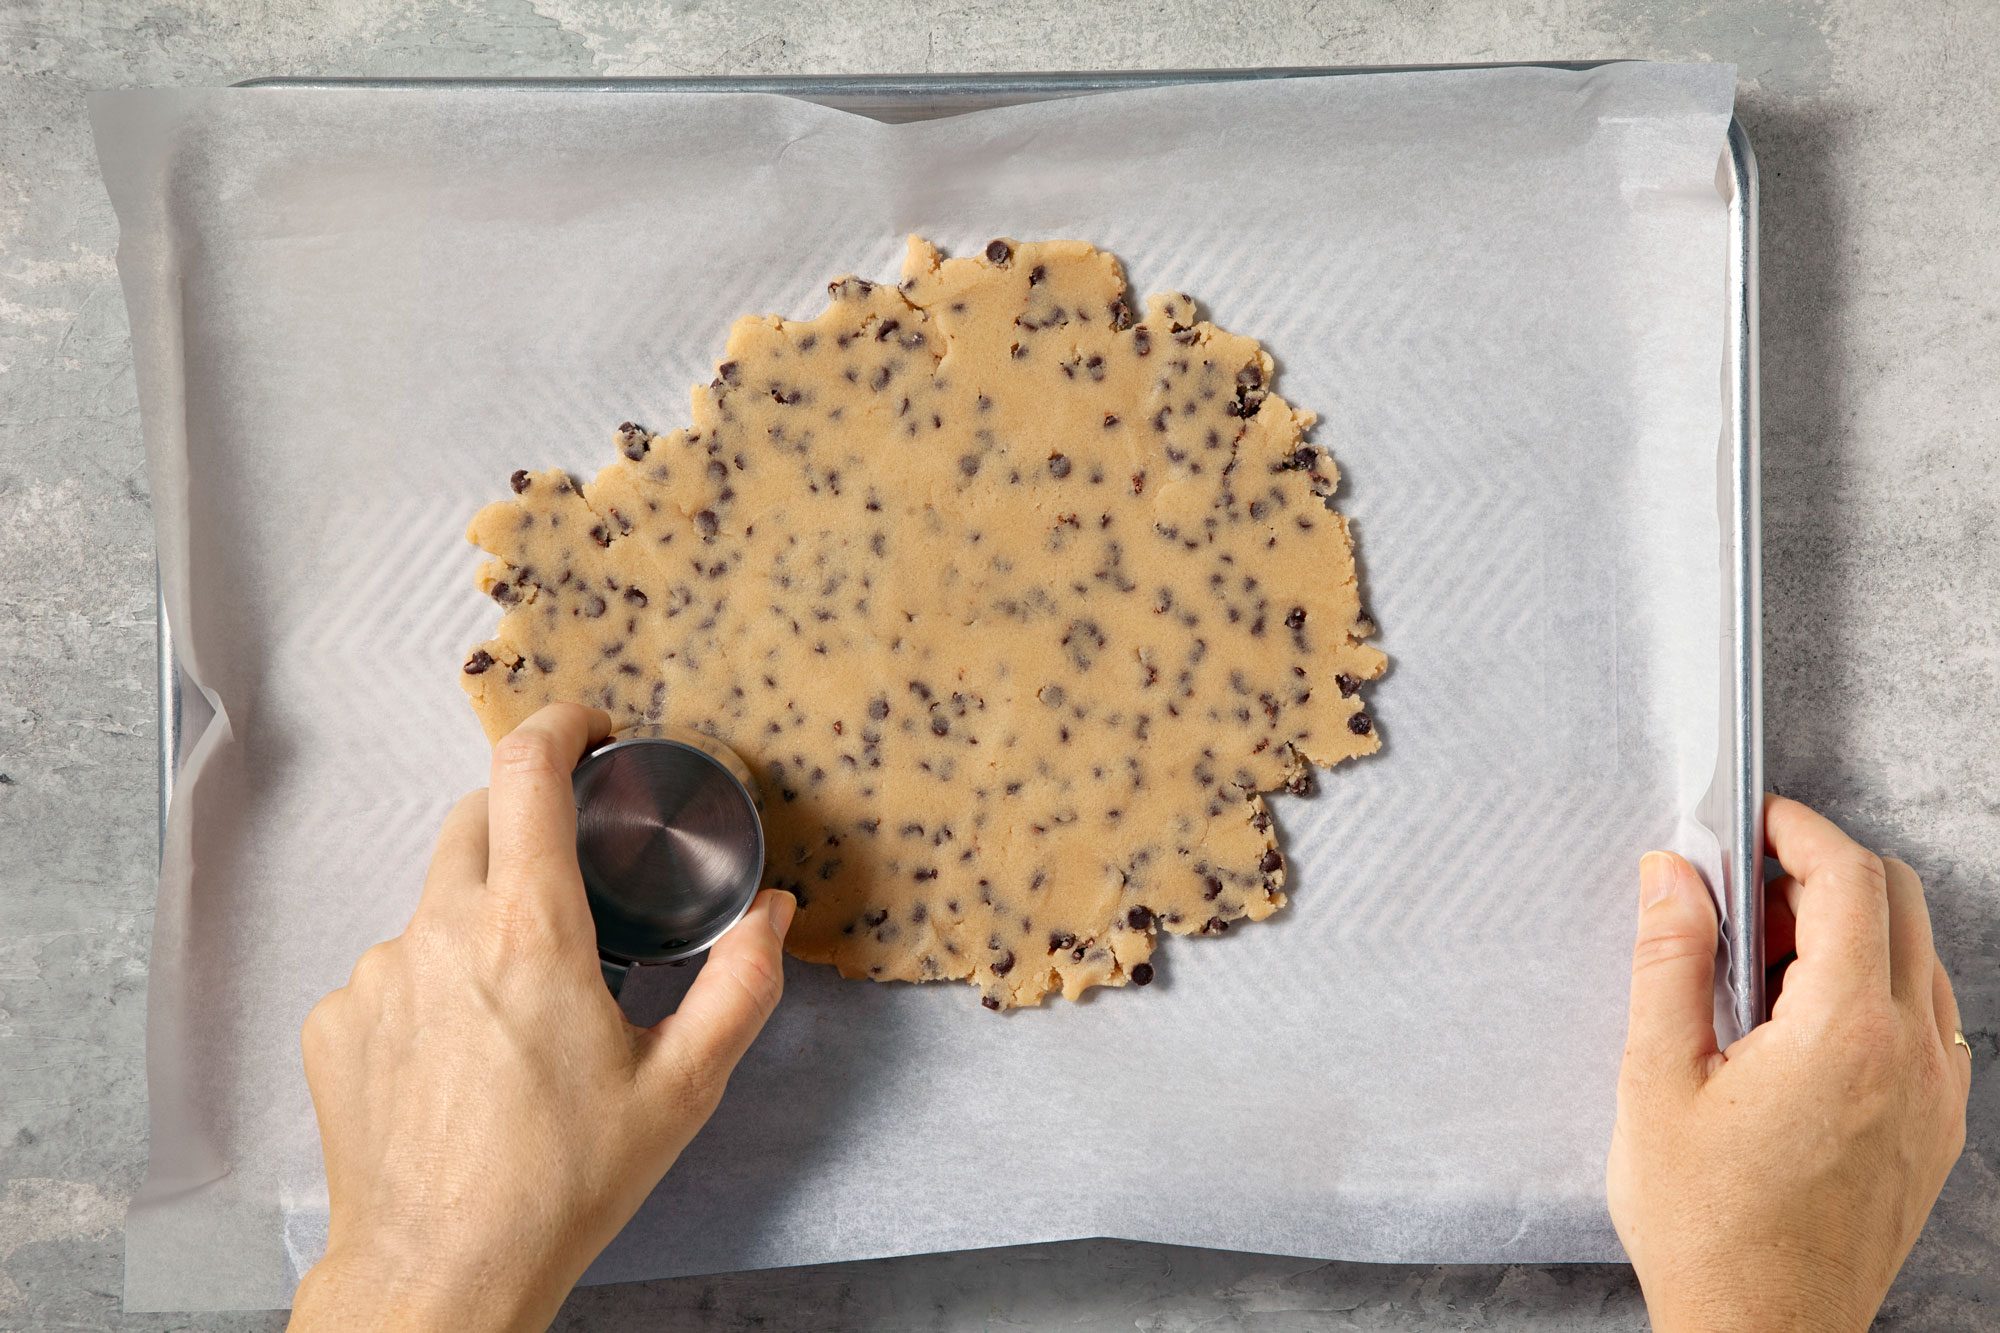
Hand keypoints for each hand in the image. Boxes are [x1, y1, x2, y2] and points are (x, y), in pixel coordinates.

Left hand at [288, 703, 794, 1331]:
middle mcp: (441, 933)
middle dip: (526, 818)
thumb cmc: (559, 1187)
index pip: (527, 771)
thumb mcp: (682, 1088)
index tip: (586, 728)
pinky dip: (433, 982)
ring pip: (435, 899)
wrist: (438, 1273)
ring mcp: (377, 976)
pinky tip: (464, 1052)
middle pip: (475, 818)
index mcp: (531, 931)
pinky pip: (393, 967)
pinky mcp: (337, 1022)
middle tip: (573, 870)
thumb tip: (772, 915)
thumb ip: (740, 985)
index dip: (559, 726)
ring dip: (481, 915)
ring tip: (522, 1002)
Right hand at [1608, 796, 1969, 1331]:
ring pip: (1916, 958)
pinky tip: (1797, 1029)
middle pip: (1898, 904)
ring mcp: (1938, 1094)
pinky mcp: (1937, 1128)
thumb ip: (1670, 959)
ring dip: (1845, 932)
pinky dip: (1869, 988)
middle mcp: (1914, 1055)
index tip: (1751, 820)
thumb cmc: (1705, 1223)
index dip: (1798, 830)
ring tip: (1756, 974)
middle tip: (1738, 898)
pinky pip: (1924, 1018)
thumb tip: (1674, 872)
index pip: (1851, 881)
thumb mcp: (1655, 1078)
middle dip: (1819, 873)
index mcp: (1846, 1034)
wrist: (1762, 1332)